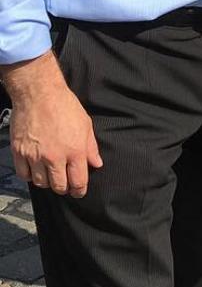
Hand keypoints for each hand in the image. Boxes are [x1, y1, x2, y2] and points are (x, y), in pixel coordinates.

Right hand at [3, 52, 101, 196]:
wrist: (39, 95)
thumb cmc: (66, 107)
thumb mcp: (86, 125)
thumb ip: (91, 147)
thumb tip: (97, 164)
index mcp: (75, 150)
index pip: (78, 181)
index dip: (79, 190)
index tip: (78, 192)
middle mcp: (55, 156)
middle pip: (59, 186)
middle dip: (63, 189)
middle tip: (65, 186)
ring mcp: (35, 156)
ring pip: (41, 183)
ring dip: (46, 183)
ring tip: (50, 176)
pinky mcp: (19, 152)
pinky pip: (24, 175)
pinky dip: (30, 176)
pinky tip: (35, 170)